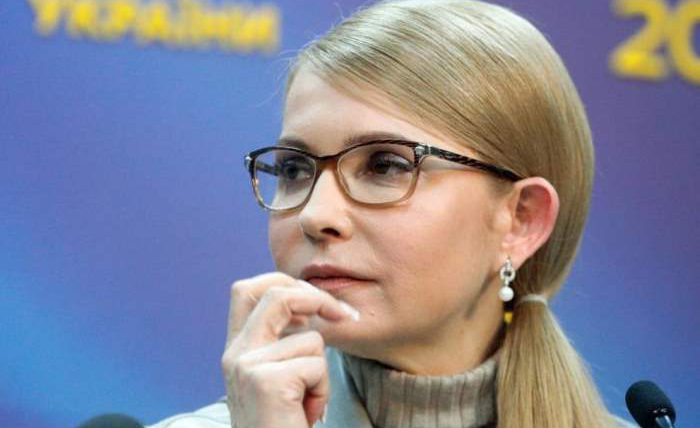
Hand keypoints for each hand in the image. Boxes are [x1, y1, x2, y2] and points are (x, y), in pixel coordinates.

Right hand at [221, 272, 359, 427]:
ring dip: (322, 372)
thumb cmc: (283, 426)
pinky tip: (306, 415)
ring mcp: (246, 366)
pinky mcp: (265, 381)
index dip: (283, 282)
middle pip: (274, 292)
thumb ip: (283, 343)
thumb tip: (314, 306)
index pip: (247, 290)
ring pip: (310, 338)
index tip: (315, 303)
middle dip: (316, 298)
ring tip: (307, 402)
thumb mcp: (278, 380)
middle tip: (343, 317)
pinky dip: (322, 391)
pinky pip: (316, 365)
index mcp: (236, 350)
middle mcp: (234, 354)